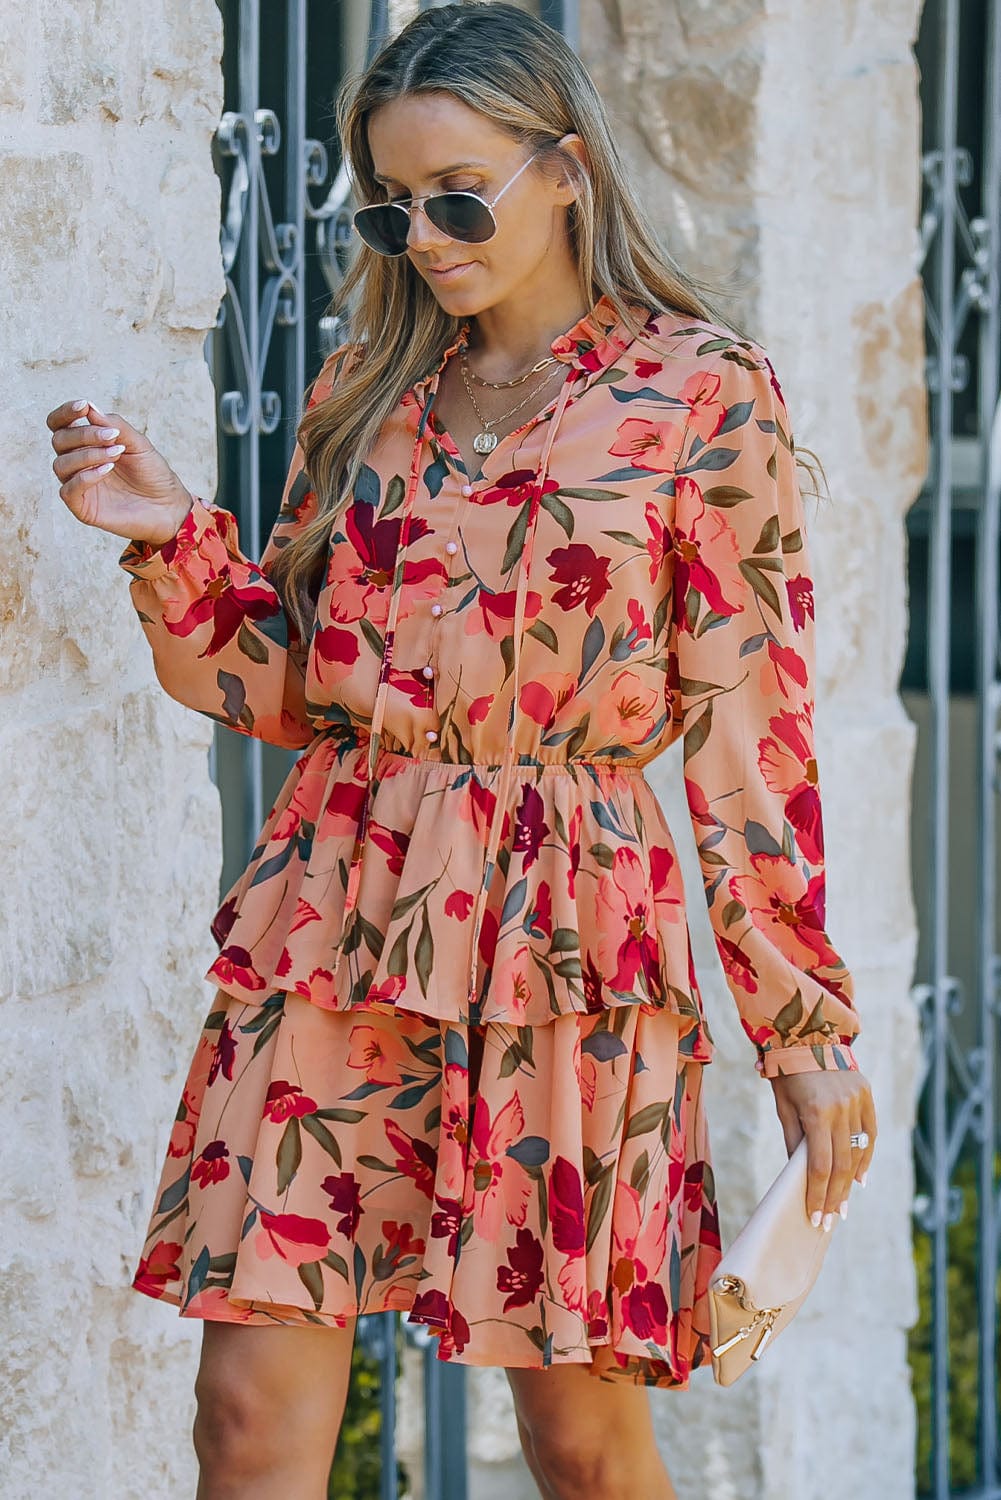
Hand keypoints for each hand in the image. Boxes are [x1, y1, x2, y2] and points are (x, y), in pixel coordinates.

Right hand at [47, 398, 193, 547]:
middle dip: (84, 434)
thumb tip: (90, 408)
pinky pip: (68, 490)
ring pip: (61, 464)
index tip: (83, 406)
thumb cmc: (152, 473)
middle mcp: (77, 463)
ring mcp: (78, 485)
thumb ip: (115, 425)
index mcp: (86, 444)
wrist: (168, 506)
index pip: (59, 424)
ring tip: (115, 455)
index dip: (65, 413)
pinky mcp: (82, 507)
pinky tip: (107, 470)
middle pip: (59, 440)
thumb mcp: (138, 443)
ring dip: (88, 455)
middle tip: (112, 438)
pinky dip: (85, 477)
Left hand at [769, 1069, 875, 1229]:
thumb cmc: (787, 1075)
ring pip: (858, 1152)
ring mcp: (857, 1101)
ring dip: (850, 1182)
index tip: (816, 1217)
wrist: (806, 1035)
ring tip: (843, 1207)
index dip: (818, 1195)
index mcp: (816, 1112)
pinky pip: (869, 1134)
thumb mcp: (784, 1108)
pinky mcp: (866, 1096)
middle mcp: (841, 1109)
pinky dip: (865, 1158)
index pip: (820, 1166)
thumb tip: (800, 1177)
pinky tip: (859, 1179)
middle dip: (835, 1197)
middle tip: (831, 1221)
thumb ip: (794, 1142)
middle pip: (841, 1165)